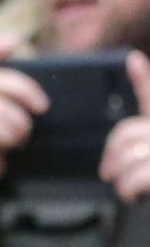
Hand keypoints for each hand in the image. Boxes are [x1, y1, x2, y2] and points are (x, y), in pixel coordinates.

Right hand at [0, 35, 49, 191]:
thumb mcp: (3, 116)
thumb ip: (15, 103)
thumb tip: (45, 101)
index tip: (14, 40)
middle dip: (25, 90)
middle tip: (43, 107)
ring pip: (2, 109)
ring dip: (20, 125)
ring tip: (21, 136)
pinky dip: (10, 138)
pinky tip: (10, 144)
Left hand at [99, 50, 149, 202]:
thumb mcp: (149, 160)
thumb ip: (141, 143)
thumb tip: (118, 137)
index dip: (142, 78)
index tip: (131, 60)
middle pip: (129, 133)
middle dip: (112, 154)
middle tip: (108, 172)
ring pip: (132, 156)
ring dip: (121, 178)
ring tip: (126, 188)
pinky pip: (139, 176)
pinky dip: (128, 188)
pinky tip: (131, 195)